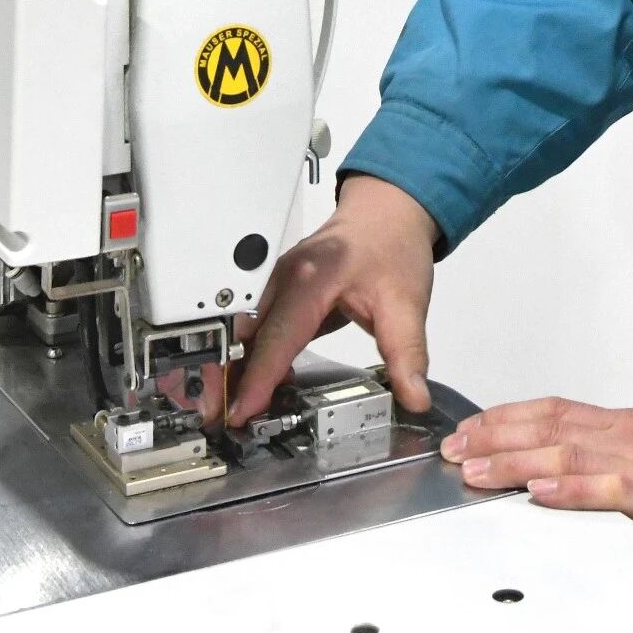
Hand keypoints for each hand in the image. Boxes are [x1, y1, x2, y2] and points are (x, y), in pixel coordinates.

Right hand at [232, 174, 440, 417]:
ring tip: (231, 410)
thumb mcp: (406, 302)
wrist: (389, 212)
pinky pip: (255, 326)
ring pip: (244, 332)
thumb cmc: (393, 246)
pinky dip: (251, 356)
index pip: (277, 338)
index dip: (257, 380)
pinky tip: (258, 385)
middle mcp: (284, 277)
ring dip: (234, 369)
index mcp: (311, 279)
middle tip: (219, 419)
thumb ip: (407, 353)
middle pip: (247, 336)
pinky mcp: (278, 288)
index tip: (240, 413)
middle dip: (229, 379)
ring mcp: (277, 281)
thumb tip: (413, 396)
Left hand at [442, 398, 632, 561]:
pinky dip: (573, 489)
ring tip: (475, 469)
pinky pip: (611, 491)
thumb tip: (606, 476)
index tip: (475, 424)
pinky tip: (542, 491)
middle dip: (496, 437)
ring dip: (516, 460)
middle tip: (453, 447)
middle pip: (551, 427)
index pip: (560, 410)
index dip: (512, 416)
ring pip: (569, 453)